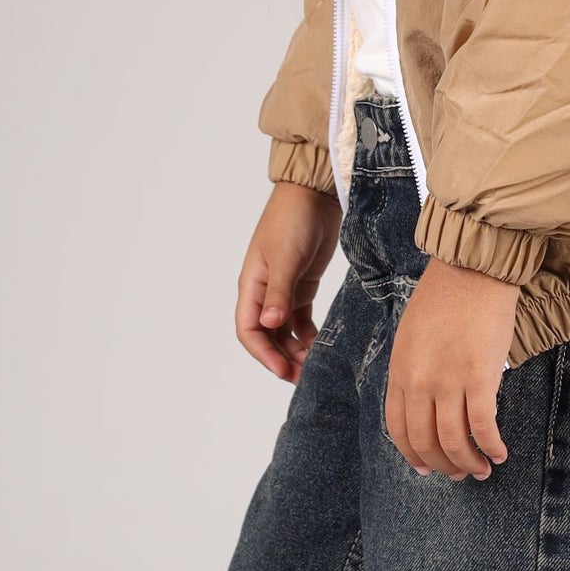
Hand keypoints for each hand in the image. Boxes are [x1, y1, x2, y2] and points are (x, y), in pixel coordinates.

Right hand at [236, 181, 341, 381]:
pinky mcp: (303, 285)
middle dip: (282, 358)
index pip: (249, 330)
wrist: (314, 194)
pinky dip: (308, 334)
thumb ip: (280, 292)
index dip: (263, 354)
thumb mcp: (286, 258)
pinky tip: (321, 344)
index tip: (283, 370)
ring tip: (315, 364)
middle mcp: (265, 292)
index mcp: (252, 286)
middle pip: (267, 336)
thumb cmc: (293, 220)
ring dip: (296, 349)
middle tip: (304, 376)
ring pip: (284, 331)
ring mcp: (284, 289)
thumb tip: (271, 325)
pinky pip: (301, 319)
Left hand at [384, 259, 519, 478]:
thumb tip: (426, 406)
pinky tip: (500, 453)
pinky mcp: (480, 377)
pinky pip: (483, 426)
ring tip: (481, 470)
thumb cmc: (445, 297)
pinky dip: (492, 446)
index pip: (399, 429)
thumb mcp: (411, 336)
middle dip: (443, 465)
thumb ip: (413, 372)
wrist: (471, 270)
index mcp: (400, 371)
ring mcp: (449, 381)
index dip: (413, 455)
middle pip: (426, 441)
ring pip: (455, 440)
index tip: (426, 468)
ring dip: (469, 462)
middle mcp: (420, 382)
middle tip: (458, 474)